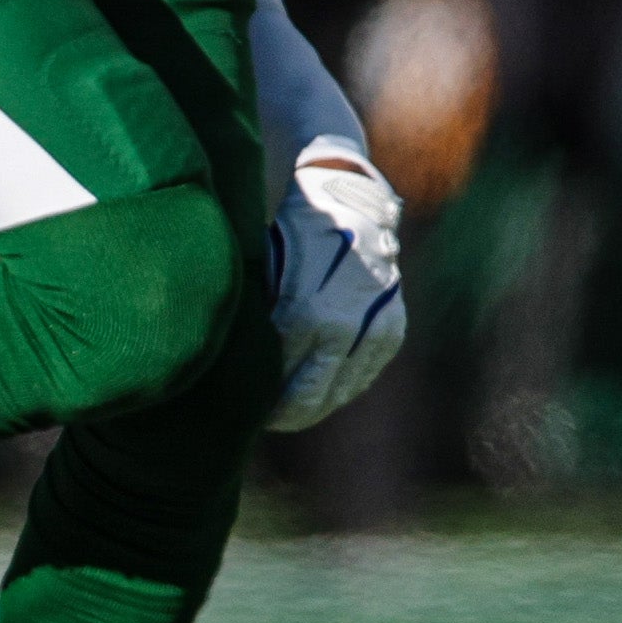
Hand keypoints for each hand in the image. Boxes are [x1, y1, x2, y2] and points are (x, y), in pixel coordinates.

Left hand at [266, 134, 405, 432]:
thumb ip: (256, 317)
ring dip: (314, 407)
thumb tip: (229, 362)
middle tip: (262, 421)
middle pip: (309, 400)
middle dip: (283, 416)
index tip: (241, 408)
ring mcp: (373, 333)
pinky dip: (340, 388)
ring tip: (288, 411)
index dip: (258, 400)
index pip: (277, 380)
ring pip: (339, 395)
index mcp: (304, 314)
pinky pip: (362, 379)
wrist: (352, 201)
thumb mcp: (264, 270)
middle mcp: (342, 329)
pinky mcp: (392, 333)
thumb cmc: (293, 235)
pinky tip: (319, 391)